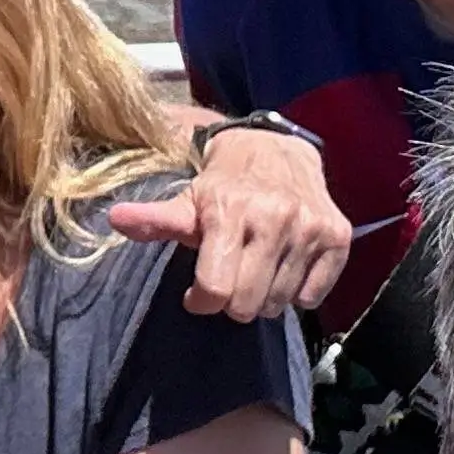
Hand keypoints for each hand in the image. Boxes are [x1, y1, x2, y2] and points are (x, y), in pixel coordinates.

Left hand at [111, 123, 350, 318]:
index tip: (197, 293)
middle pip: (247, 305)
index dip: (201, 300)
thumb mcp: (187, 198)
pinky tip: (284, 266)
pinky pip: (312, 297)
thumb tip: (115, 220)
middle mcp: (275, 217)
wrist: (278, 147)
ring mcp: (310, 228)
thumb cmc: (224, 183)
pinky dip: (297, 292)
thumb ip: (156, 219)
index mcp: (231, 210)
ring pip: (280, 304)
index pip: (216, 289)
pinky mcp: (338, 236)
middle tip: (229, 278)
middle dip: (232, 301)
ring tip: (255, 268)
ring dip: (263, 296)